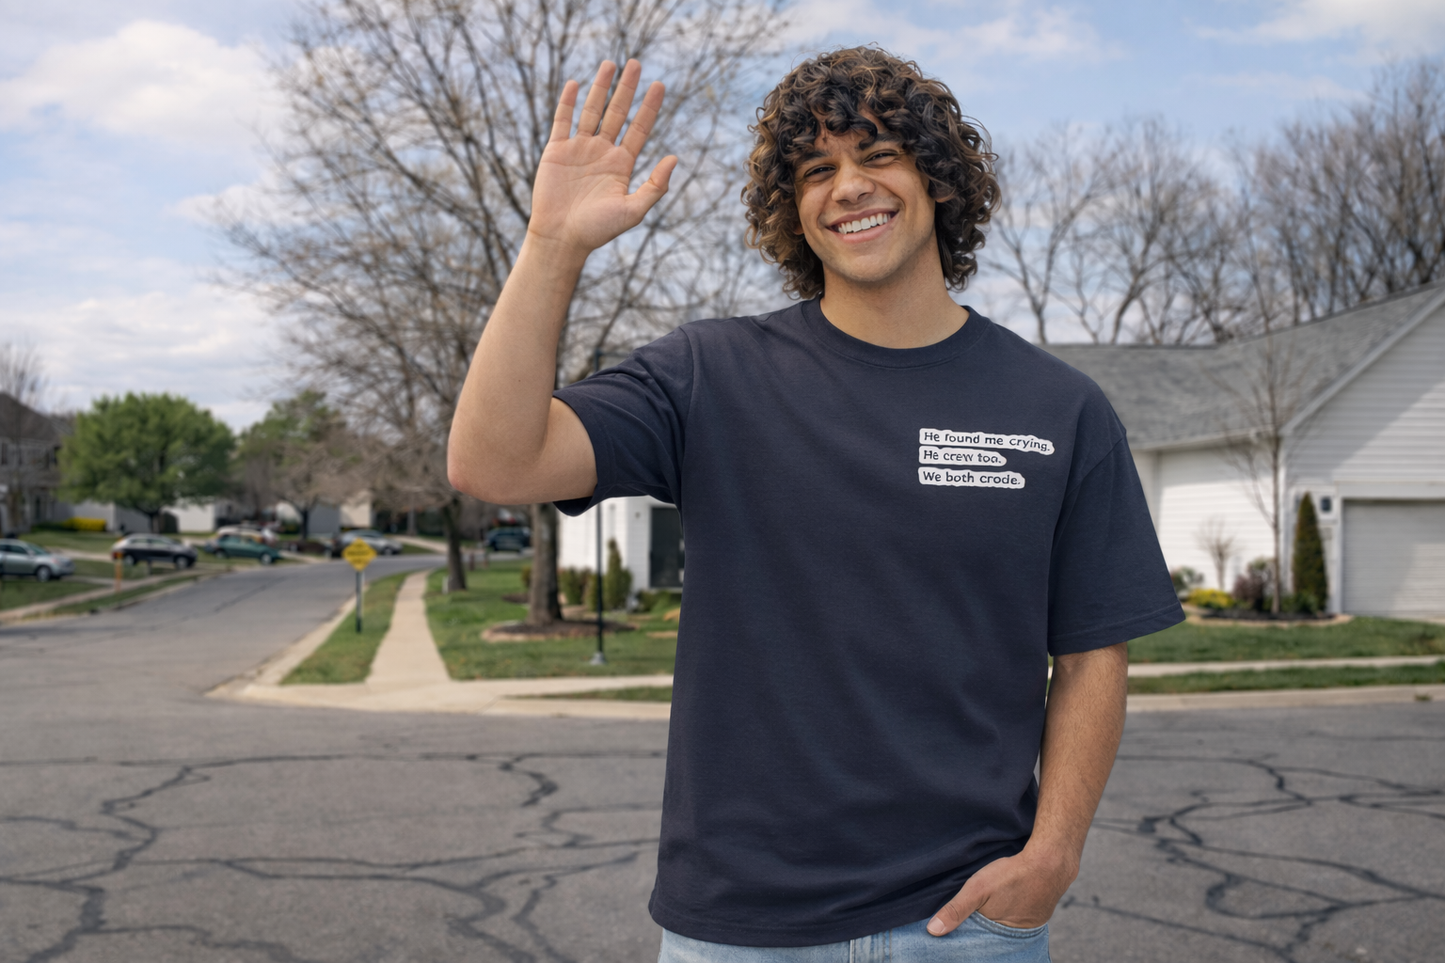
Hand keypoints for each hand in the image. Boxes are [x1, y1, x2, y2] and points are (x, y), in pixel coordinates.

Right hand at [528, 59, 676, 256]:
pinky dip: (568, 102)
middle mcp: (602, 152)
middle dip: (627, 88)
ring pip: (592, 110)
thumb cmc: (597, 230)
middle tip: (636, 63)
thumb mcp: (633, 210)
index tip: (659, 85)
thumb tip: (675, 158)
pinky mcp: (556, 151)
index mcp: (621, 164)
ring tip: (610, 64)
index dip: (649, 107)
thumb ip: (655, 186)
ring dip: (600, 87)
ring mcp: (579, 149)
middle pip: (617, 113)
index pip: (639, 128)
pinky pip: (563, 120)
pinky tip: (576, 83)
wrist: (561, 239)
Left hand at [926, 847, 1076, 935]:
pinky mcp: (1036, 918)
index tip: (948, 939)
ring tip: (981, 915)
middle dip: (976, 934)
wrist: (1051, 863)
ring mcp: (1028, 929)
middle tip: (963, 923)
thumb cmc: (1013, 875)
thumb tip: (932, 931)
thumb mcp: (978, 889)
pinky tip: (1000, 907)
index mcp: (999, 937)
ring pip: (1002, 931)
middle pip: (989, 940)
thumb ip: (956, 910)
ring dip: (992, 925)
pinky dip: (1005, 918)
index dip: (963, 940)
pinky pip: (1015, 922)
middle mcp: (1015, 938)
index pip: (976, 946)